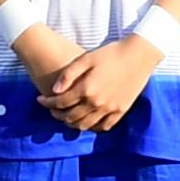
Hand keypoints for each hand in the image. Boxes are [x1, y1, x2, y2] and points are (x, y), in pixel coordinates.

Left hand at [43, 30, 164, 133]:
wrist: (139, 55)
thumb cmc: (111, 53)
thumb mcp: (86, 58)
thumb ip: (68, 75)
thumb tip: (54, 90)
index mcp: (86, 89)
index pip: (60, 103)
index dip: (47, 103)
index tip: (40, 100)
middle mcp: (97, 103)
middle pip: (70, 117)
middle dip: (57, 115)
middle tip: (52, 110)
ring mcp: (110, 109)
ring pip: (85, 125)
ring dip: (72, 123)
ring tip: (67, 117)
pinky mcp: (121, 111)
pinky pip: (103, 126)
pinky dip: (92, 127)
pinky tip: (87, 121)